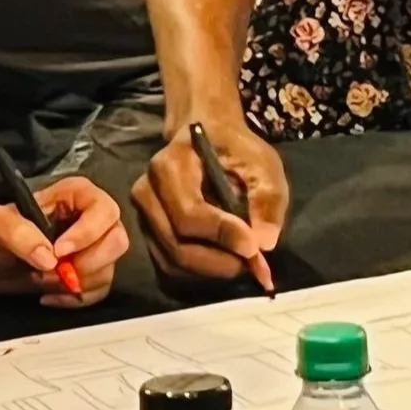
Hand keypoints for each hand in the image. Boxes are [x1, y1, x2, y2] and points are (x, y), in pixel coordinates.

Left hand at [0, 175, 129, 307]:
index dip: (88, 232)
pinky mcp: (90, 274)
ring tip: (43, 280)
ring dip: (77, 283)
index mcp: (76, 195)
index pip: (103, 210)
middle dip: (88, 263)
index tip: (60, 252)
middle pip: (116, 241)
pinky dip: (76, 300)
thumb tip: (48, 258)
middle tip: (56, 272)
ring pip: (109, 269)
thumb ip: (18, 233)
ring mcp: (94, 248)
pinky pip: (99, 291)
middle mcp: (93, 219)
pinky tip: (49, 296)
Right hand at [131, 115, 287, 290]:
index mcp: (170, 165)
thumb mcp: (261, 164)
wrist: (207, 138)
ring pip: (172, 260)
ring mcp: (143, 215)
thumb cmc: (235, 150)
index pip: (188, 212)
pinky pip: (169, 265)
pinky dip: (201, 272)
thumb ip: (267, 199)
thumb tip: (265, 243)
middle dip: (219, 261)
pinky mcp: (148, 232)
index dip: (221, 234)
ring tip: (242, 260)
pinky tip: (225, 260)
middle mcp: (146, 192)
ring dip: (212, 270)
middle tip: (253, 262)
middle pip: (177, 244)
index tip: (254, 247)